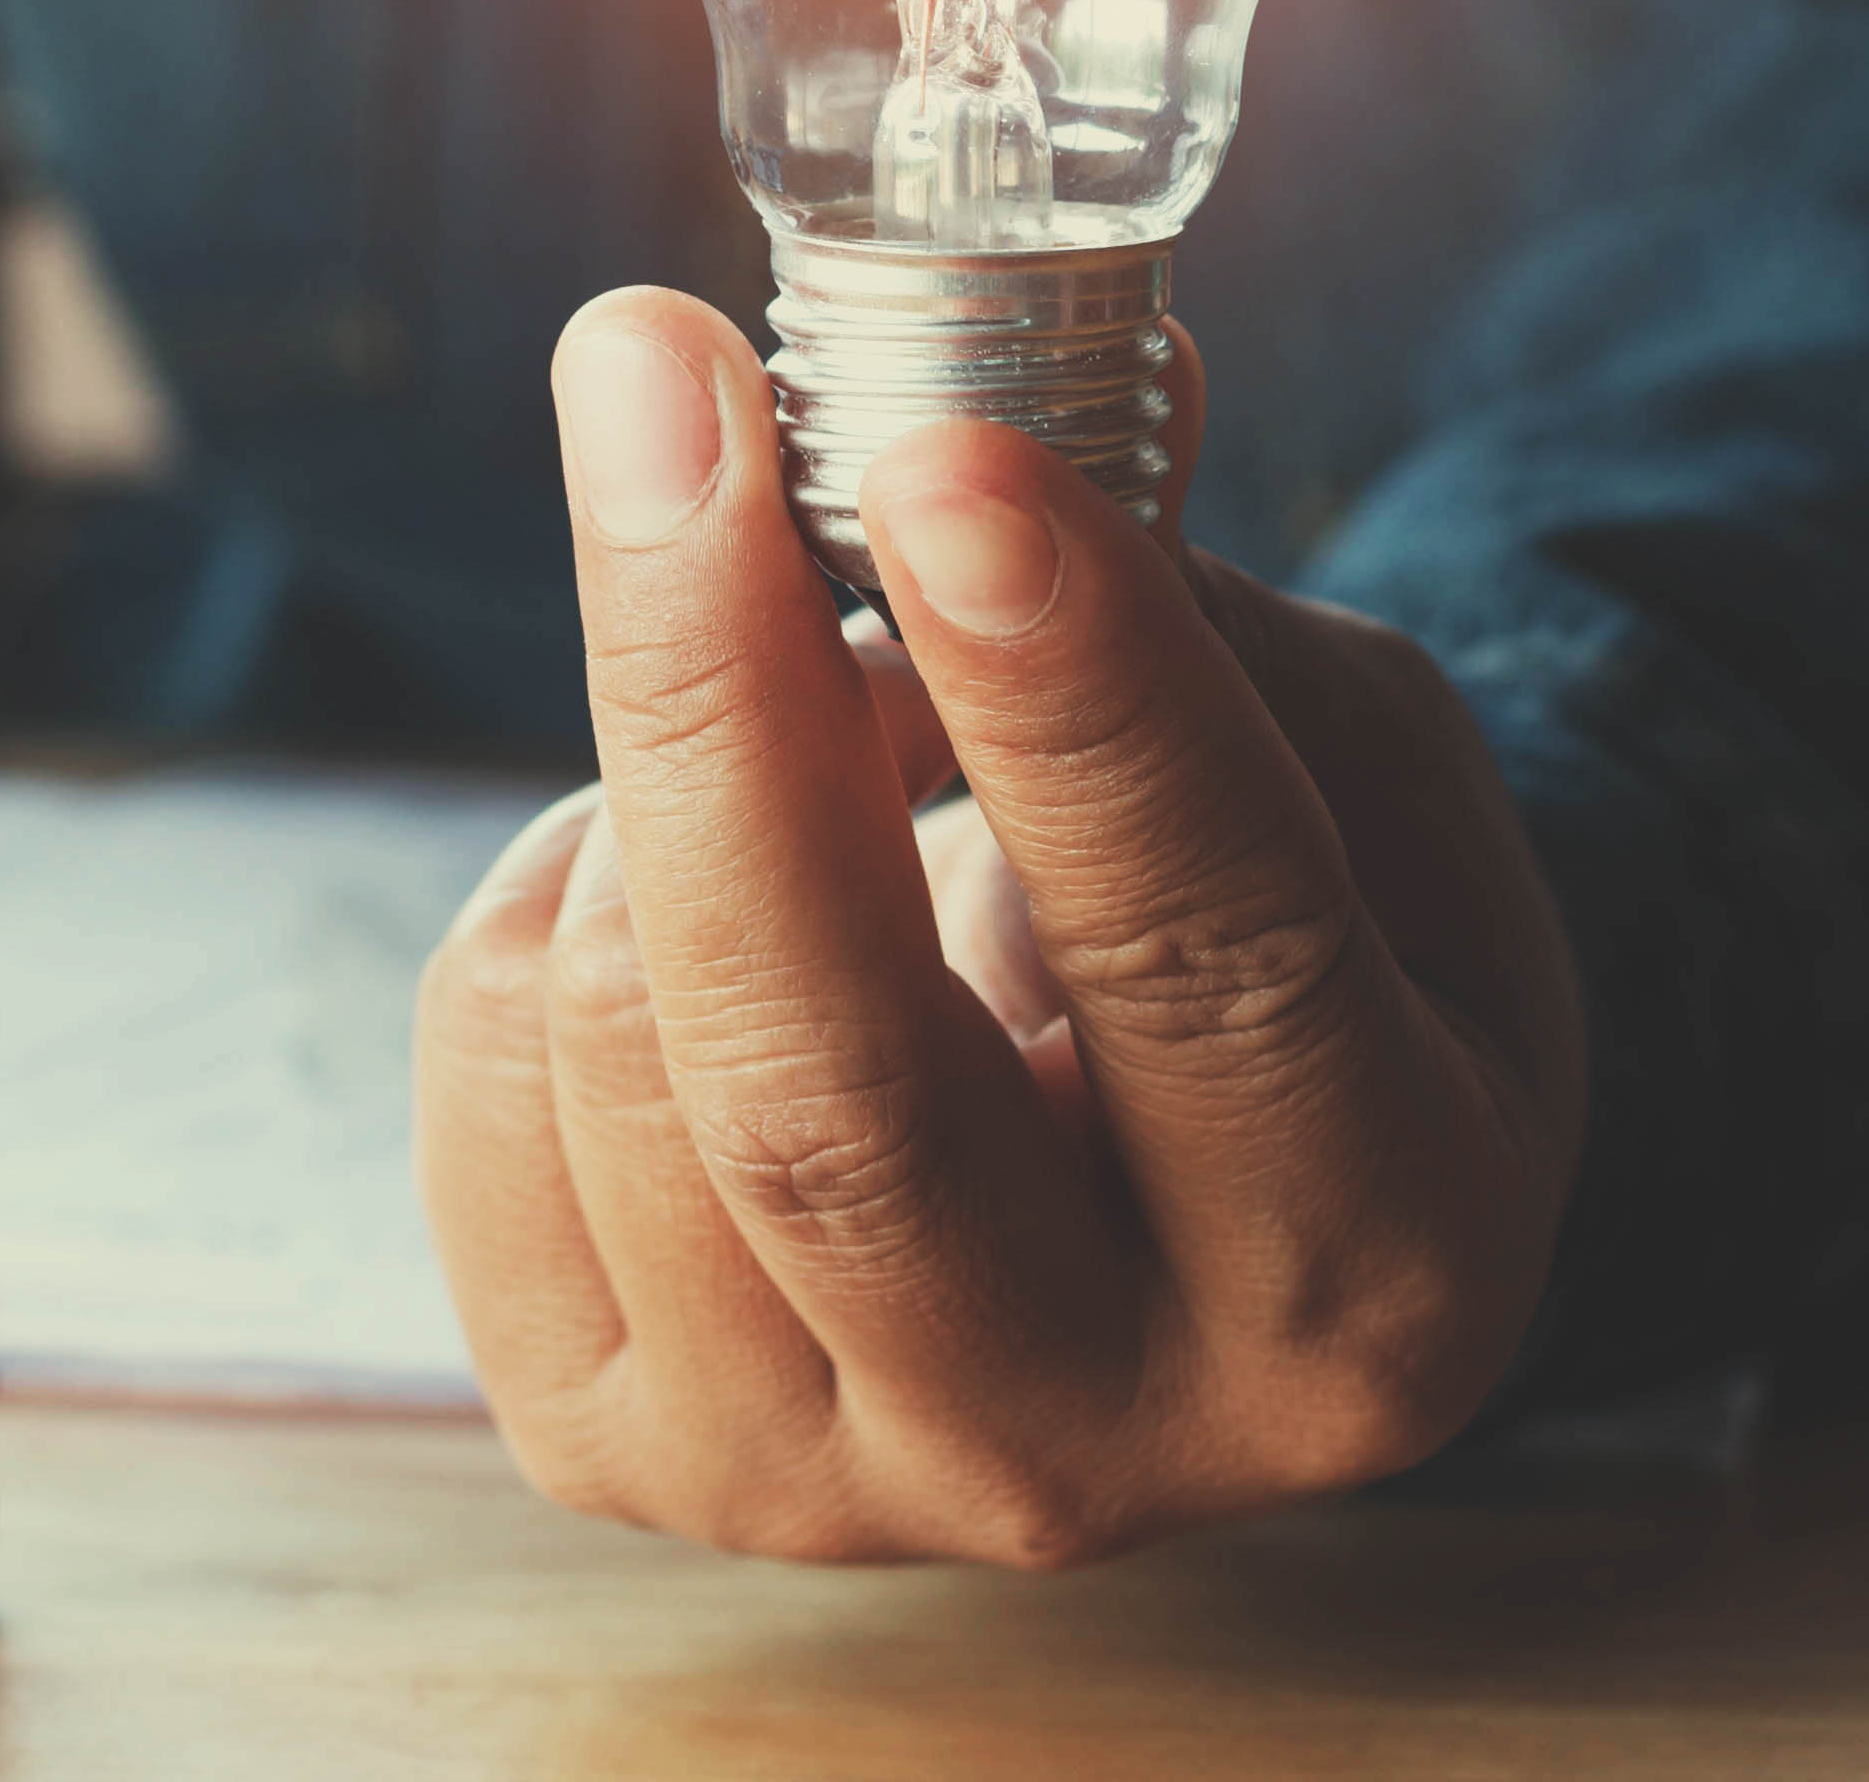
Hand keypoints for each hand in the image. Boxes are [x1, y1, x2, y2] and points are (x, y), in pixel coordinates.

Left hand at [413, 287, 1583, 1566]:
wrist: (1178, 1211)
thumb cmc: (1300, 936)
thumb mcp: (1351, 771)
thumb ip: (1184, 615)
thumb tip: (944, 417)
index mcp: (1379, 1273)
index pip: (1210, 967)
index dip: (1075, 703)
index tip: (941, 457)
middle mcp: (1098, 1441)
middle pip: (833, 1090)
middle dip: (724, 702)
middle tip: (662, 385)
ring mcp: (829, 1484)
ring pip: (631, 1062)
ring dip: (664, 769)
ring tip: (796, 676)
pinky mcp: (614, 1444)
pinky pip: (490, 1081)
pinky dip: (549, 889)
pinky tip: (684, 866)